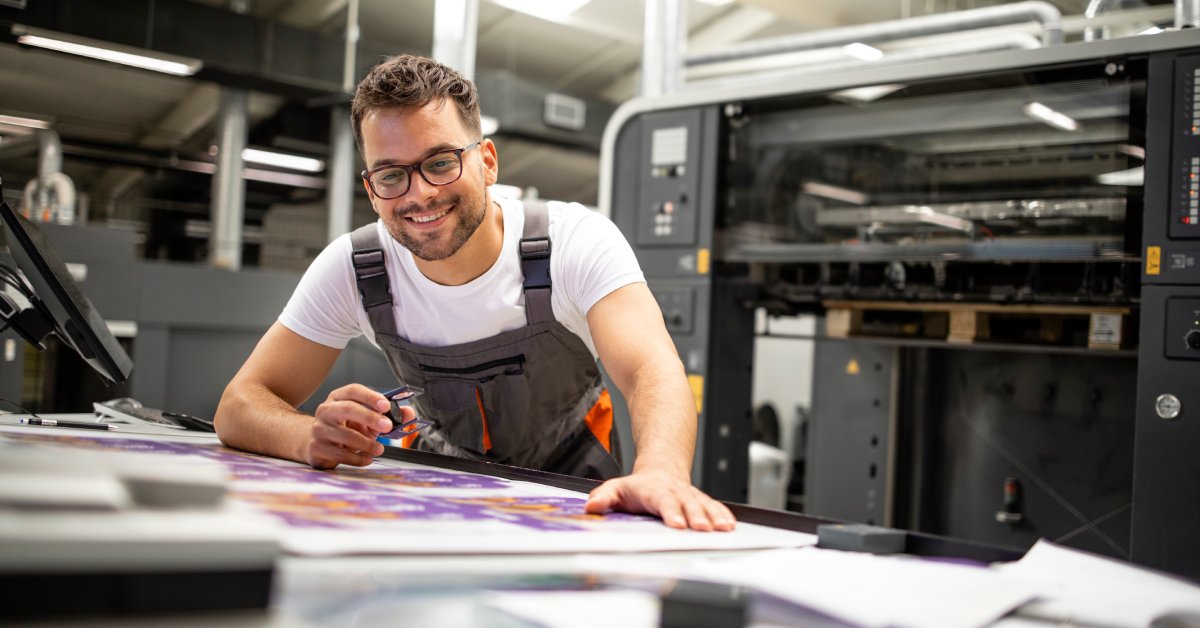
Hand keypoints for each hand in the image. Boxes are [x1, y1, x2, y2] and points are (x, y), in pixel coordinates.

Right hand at [305, 384, 413, 468]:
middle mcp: (326, 410)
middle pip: (348, 409)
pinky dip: (358, 459)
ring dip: (367, 444)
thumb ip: (387, 415)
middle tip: (387, 427)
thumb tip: (408, 413)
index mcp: (338, 397)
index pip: (354, 391)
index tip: (386, 405)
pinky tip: (367, 459)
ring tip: (379, 449)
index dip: (371, 397)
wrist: (316, 443)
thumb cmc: (345, 427)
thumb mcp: (365, 418)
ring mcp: (319, 429)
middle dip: (370, 418)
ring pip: (345, 435)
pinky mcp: (317, 448)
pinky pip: (341, 455)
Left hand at [584, 469, 735, 531]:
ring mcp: (689, 496)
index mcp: (653, 490)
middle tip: (702, 528)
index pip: (662, 500)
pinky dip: (722, 514)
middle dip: (695, 516)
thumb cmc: (637, 487)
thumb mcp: (616, 489)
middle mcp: (674, 492)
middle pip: (686, 503)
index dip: (670, 511)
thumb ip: (603, 497)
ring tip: (722, 528)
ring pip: (702, 504)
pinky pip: (713, 506)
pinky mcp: (700, 501)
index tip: (677, 523)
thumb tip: (591, 507)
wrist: (660, 471)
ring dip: (713, 516)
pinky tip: (729, 524)